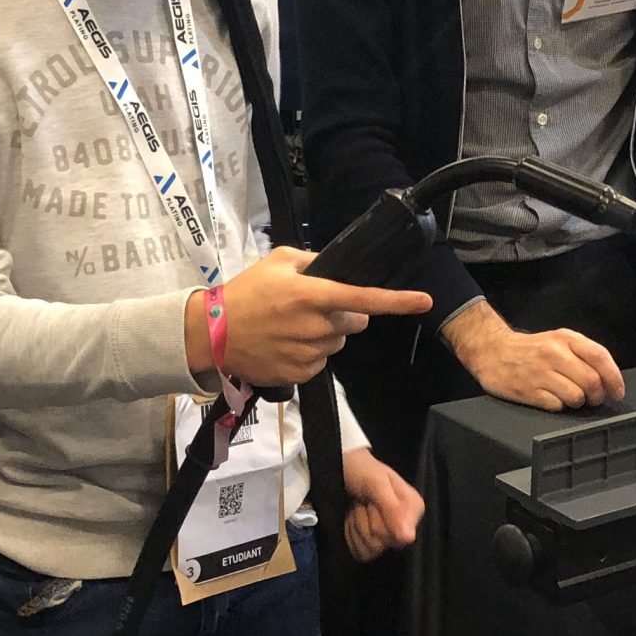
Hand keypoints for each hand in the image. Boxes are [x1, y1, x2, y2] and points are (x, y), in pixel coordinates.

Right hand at [185, 249, 432, 390]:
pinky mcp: (299, 374)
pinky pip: (320, 363)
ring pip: (337, 344)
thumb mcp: (277, 261)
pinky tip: (284, 345)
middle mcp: (315, 326)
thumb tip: (333, 266)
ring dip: (324, 335)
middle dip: (344, 315)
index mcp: (313, 295)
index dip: (398, 301)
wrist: (211, 333)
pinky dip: (309, 355)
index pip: (364, 298)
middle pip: (354, 323)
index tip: (424, 300)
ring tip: (291, 327)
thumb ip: (312, 261)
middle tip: (313, 308)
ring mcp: (308, 353)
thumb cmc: (245, 292)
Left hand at [341, 447, 423, 561]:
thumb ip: (393, 508)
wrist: (344, 470)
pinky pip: (361, 553)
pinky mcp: (372, 545)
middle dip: (366, 520)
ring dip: (357, 525)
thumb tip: (408, 538)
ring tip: (358, 507)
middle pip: (382, 543)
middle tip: (364, 501)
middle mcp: (405, 527)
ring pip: (370, 549)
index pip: (399, 535)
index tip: (374, 501)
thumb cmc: (363, 472)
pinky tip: (352, 518)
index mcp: (414, 509)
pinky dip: (351, 534)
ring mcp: (388, 538)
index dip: (381, 519)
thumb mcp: (377, 484)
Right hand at [440, 298, 625, 411]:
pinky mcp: (529, 391)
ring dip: (578, 402)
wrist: (492, 351)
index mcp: (565, 338)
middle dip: (597, 395)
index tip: (617, 392)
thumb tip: (608, 378)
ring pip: (577, 396)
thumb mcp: (558, 340)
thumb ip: (583, 354)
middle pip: (591, 381)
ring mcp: (540, 373)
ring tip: (570, 397)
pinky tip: (552, 398)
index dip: (614, 377)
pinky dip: (559, 406)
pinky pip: (557, 406)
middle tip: (593, 399)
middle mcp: (554, 353)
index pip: (599, 356)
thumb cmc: (531, 349)